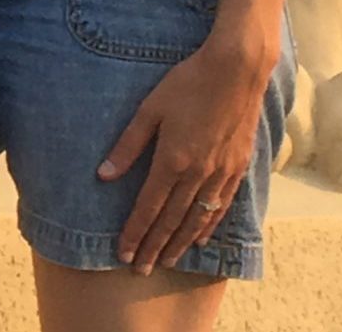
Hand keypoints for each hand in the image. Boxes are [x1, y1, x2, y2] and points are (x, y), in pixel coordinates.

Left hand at [98, 37, 274, 274]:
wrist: (235, 71)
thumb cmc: (186, 84)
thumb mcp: (149, 110)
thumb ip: (127, 146)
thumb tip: (103, 175)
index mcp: (172, 160)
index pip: (148, 207)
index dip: (135, 233)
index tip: (123, 253)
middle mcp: (198, 173)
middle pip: (172, 220)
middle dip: (154, 247)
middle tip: (140, 269)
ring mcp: (221, 172)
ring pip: (198, 218)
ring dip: (181, 242)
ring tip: (167, 261)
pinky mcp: (237, 167)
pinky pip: (222, 205)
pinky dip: (209, 224)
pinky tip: (200, 237)